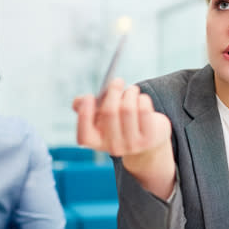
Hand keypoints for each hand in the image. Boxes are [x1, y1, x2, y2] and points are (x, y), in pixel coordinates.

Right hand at [73, 78, 174, 197]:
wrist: (146, 139)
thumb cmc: (119, 122)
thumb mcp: (100, 116)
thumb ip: (84, 107)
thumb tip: (79, 101)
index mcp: (96, 142)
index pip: (84, 135)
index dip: (85, 113)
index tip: (89, 96)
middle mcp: (113, 147)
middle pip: (109, 112)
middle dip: (113, 92)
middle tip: (118, 81)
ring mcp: (132, 145)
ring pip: (128, 108)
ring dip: (130, 93)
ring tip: (132, 90)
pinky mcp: (149, 139)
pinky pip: (144, 110)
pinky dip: (142, 99)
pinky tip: (142, 99)